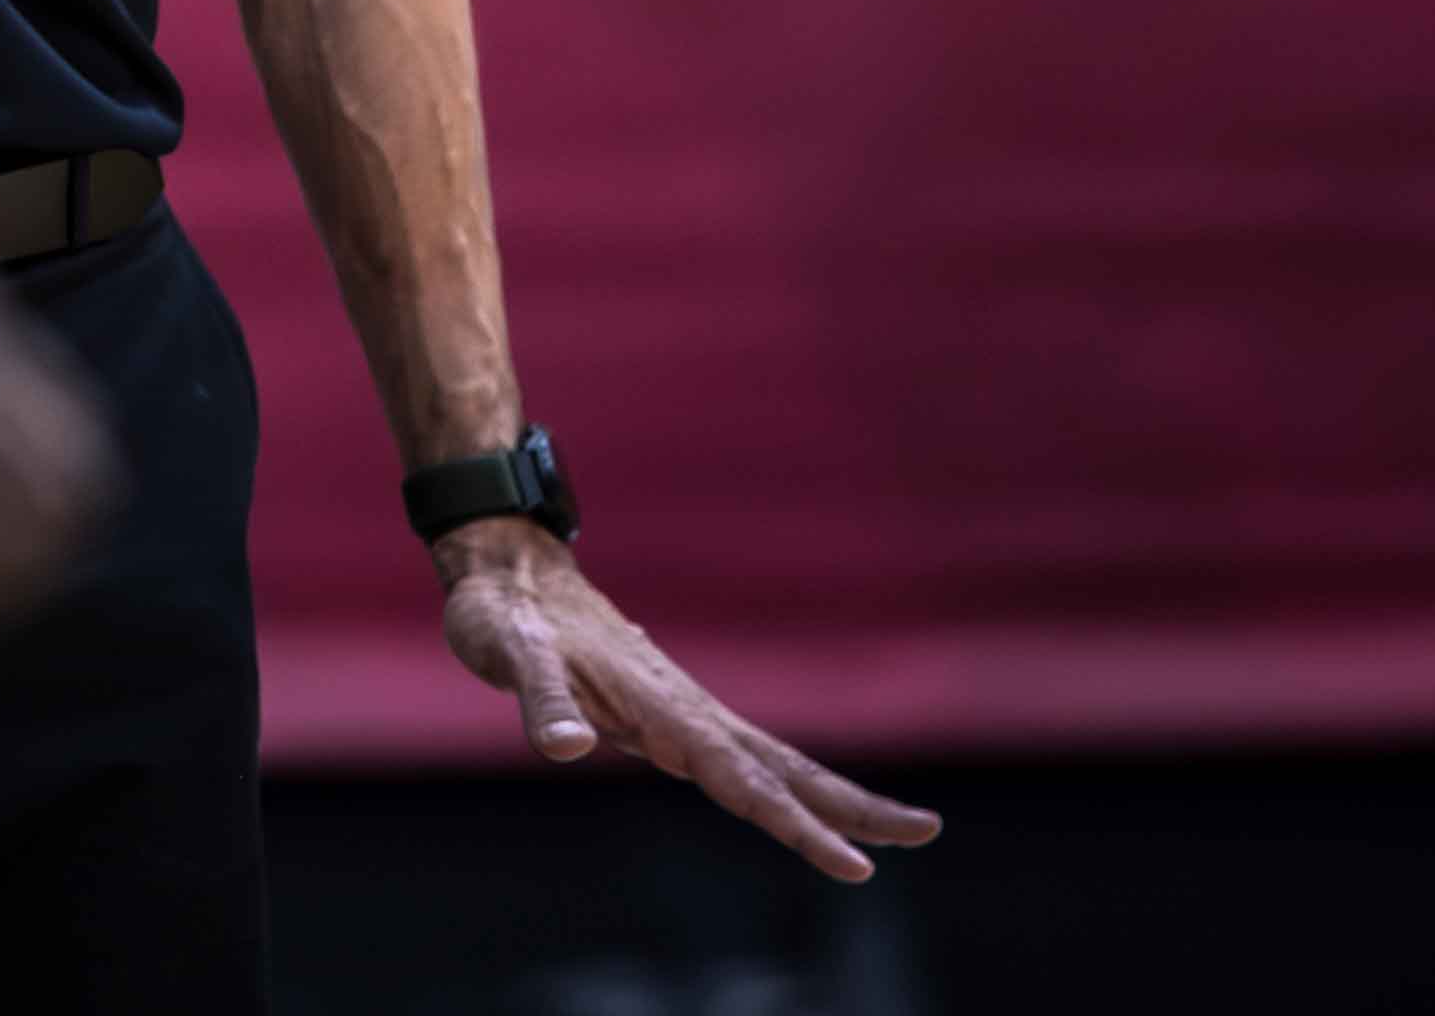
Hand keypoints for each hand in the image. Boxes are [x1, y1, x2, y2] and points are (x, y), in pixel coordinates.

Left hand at [436, 518, 937, 885]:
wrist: (509, 567)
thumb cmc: (506, 614)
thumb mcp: (512, 655)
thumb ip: (542, 702)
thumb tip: (570, 749)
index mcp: (663, 706)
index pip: (743, 780)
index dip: (797, 825)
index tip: (855, 867)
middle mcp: (685, 709)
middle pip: (784, 769)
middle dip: (852, 807)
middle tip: (928, 834)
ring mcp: (682, 711)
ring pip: (772, 763)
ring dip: (831, 798)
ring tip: (895, 831)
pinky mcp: (669, 714)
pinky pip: (743, 760)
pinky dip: (786, 787)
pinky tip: (802, 806)